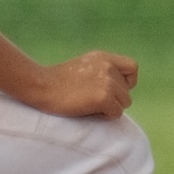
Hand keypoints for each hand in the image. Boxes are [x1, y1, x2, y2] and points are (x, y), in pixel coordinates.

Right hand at [22, 51, 138, 118]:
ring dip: (110, 108)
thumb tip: (119, 88)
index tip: (111, 89)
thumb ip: (101, 71)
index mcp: (103, 57)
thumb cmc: (57, 81)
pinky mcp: (103, 96)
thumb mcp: (83, 66)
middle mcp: (108, 66)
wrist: (41, 86)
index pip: (133, 68)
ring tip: (90, 105)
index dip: (126, 82)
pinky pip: (116, 112)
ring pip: (124, 102)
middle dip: (114, 99)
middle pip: (127, 91)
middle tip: (93, 100)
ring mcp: (107, 81)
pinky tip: (89, 111)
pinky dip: (105, 116)